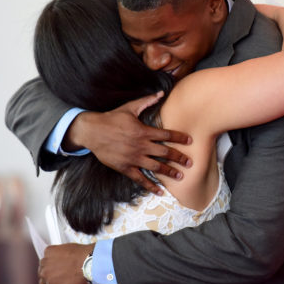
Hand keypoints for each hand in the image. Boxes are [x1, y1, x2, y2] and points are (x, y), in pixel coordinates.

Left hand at [38, 243, 94, 283]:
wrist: (89, 264)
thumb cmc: (83, 255)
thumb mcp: (67, 249)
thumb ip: (59, 255)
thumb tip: (61, 263)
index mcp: (48, 252)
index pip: (45, 263)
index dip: (50, 269)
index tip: (55, 273)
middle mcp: (44, 264)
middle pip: (42, 274)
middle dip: (49, 279)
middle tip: (57, 283)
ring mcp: (47, 276)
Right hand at [65, 92, 191, 194]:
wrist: (92, 131)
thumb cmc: (111, 118)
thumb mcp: (129, 107)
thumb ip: (147, 101)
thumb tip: (161, 93)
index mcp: (143, 131)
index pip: (166, 135)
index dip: (180, 138)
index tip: (190, 141)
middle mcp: (141, 146)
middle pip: (165, 153)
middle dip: (179, 158)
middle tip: (190, 163)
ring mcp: (133, 158)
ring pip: (156, 167)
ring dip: (169, 172)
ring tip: (180, 176)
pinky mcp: (125, 167)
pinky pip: (140, 179)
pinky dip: (150, 186)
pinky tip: (160, 191)